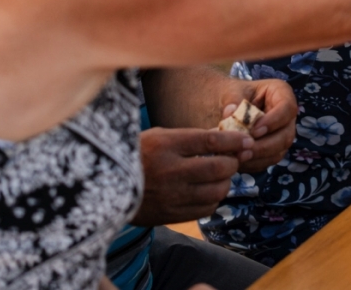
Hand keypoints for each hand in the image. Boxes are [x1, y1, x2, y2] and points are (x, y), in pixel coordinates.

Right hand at [130, 128, 251, 226]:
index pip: (212, 140)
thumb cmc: (138, 155)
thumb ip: (192, 138)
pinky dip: (213, 199)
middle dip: (233, 162)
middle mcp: (170, 170)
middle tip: (233, 159)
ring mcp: (171, 195)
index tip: (247, 141)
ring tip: (220, 176)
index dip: (235, 140)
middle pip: (219, 167)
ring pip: (217, 190)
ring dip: (225, 182)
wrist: (104, 187)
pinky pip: (205, 208)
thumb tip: (228, 138)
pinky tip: (207, 191)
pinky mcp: (170, 214)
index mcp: (166, 144)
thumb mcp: (160, 136)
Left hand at [219, 79, 297, 171]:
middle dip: (264, 146)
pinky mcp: (273, 150)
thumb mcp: (230, 91)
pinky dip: (253, 163)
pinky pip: (267, 161)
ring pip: (278, 151)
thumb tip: (231, 112)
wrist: (226, 107)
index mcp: (281, 94)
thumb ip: (232, 100)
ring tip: (237, 157)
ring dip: (258, 157)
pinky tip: (237, 161)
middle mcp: (286, 116)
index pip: (287, 108)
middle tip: (243, 151)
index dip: (273, 121)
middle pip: (286, 135)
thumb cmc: (232, 95)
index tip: (254, 130)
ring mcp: (282, 134)